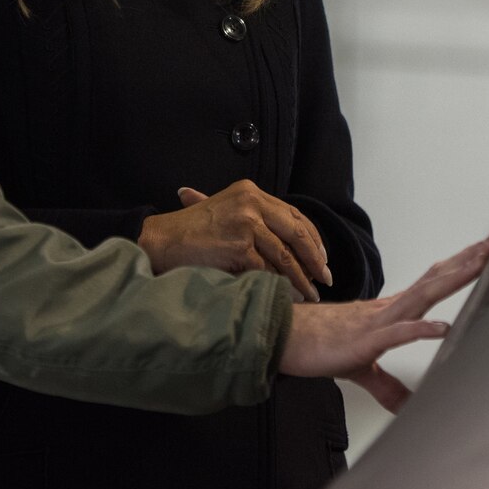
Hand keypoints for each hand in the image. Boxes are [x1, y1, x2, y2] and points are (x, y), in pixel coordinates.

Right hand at [137, 179, 331, 300]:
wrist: (162, 240)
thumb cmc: (191, 231)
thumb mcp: (224, 211)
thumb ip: (254, 218)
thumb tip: (290, 243)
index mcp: (251, 192)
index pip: (294, 215)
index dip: (312, 238)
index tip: (322, 257)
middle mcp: (252, 203)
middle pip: (297, 233)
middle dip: (315, 259)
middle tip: (325, 278)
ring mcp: (246, 223)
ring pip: (285, 256)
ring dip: (302, 279)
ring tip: (310, 295)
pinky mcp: (239, 246)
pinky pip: (267, 270)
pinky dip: (279, 285)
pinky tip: (286, 297)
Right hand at [281, 231, 488, 412]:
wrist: (286, 339)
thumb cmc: (322, 345)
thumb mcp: (363, 369)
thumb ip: (388, 386)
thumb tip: (406, 407)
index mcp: (393, 310)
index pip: (433, 281)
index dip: (459, 265)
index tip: (486, 249)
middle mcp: (390, 308)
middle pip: (436, 278)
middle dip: (468, 259)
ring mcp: (379, 321)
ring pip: (423, 295)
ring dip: (453, 279)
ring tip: (481, 265)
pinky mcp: (366, 341)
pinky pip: (397, 333)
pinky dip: (420, 330)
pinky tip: (442, 329)